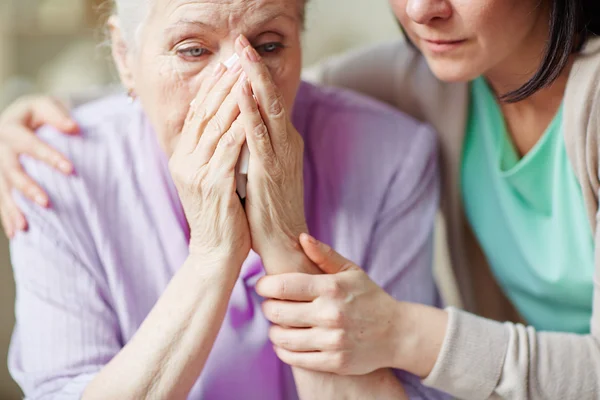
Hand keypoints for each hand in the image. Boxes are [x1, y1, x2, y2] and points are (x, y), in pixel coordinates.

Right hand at [0, 96, 77, 236]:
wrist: (18, 119)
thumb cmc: (38, 114)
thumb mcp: (46, 106)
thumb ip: (57, 116)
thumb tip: (74, 128)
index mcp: (11, 127)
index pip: (31, 144)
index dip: (50, 156)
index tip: (71, 170)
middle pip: (11, 170)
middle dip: (28, 187)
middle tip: (47, 203)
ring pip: (2, 188)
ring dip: (13, 208)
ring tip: (25, 227)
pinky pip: (0, 198)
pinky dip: (7, 215)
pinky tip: (16, 232)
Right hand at [169, 59, 250, 267]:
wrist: (215, 252)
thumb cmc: (220, 215)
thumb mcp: (210, 178)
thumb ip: (212, 152)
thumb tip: (222, 124)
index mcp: (183, 158)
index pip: (198, 115)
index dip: (213, 88)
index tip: (228, 66)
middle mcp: (185, 161)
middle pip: (205, 114)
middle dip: (223, 84)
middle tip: (238, 60)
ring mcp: (196, 173)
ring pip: (216, 126)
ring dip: (233, 98)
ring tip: (246, 75)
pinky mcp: (213, 185)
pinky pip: (228, 149)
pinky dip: (239, 126)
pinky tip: (250, 109)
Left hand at [234, 36, 307, 263]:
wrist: (285, 240)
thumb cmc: (270, 207)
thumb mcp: (265, 169)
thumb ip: (259, 145)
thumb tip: (245, 124)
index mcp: (283, 141)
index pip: (269, 101)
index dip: (256, 75)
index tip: (241, 53)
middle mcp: (286, 142)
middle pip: (271, 96)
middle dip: (255, 67)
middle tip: (242, 41)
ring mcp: (280, 155)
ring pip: (268, 109)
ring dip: (254, 79)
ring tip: (242, 55)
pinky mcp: (270, 170)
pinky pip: (258, 136)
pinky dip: (249, 112)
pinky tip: (241, 93)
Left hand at [256, 233, 402, 375]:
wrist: (397, 333)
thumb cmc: (370, 298)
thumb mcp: (351, 271)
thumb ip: (324, 255)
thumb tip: (301, 238)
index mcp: (331, 288)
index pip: (283, 286)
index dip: (264, 286)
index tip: (262, 286)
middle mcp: (331, 314)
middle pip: (277, 313)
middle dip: (267, 308)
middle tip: (270, 306)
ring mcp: (332, 340)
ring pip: (283, 338)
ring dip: (274, 330)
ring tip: (277, 325)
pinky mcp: (334, 362)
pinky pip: (295, 359)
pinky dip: (283, 351)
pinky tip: (284, 343)